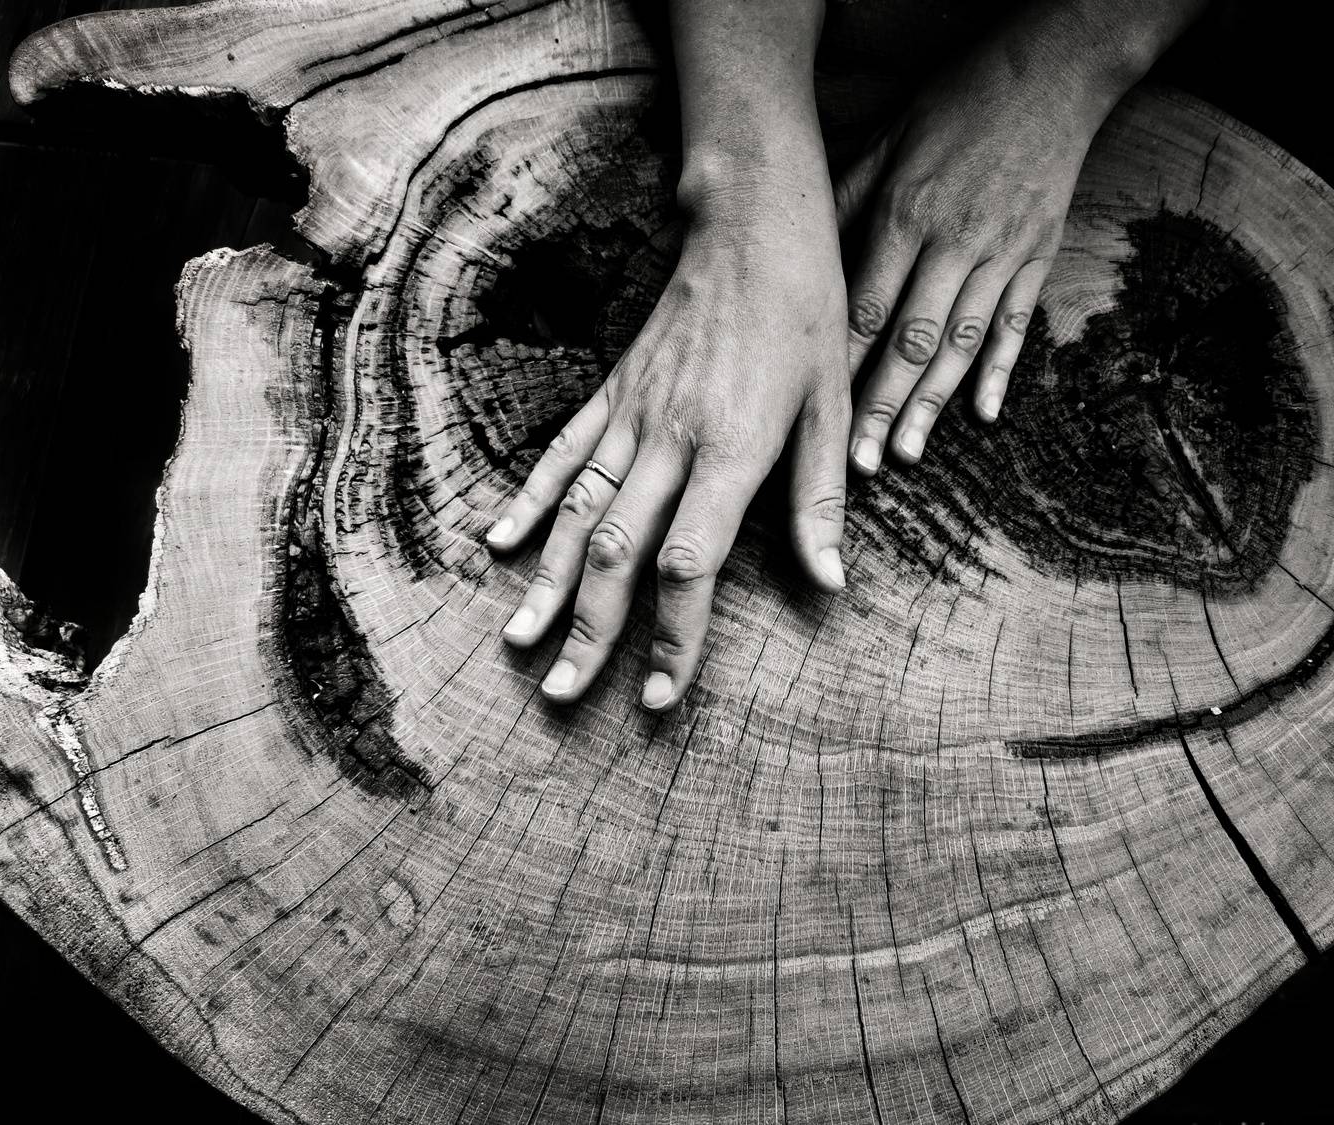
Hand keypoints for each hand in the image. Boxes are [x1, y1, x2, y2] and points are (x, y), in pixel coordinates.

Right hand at [486, 184, 849, 710]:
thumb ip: (820, 500)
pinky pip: (563, 455)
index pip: (691, 563)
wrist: (752, 227)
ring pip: (576, 512)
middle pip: (616, 553)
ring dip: (547, 583)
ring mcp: (631, 414)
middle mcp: (669, 439)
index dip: (674, 636)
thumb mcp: (832, 405)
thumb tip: (830, 582)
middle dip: (591, 632)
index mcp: (731, 449)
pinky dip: (530, 501)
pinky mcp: (612, 393)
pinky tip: (501, 544)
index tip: (661, 694)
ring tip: (521, 643)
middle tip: (566, 694)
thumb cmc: (804, 316)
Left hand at [834, 8, 1141, 472]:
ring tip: (907, 453)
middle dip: (882, 404)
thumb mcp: (889, 136)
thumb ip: (847, 196)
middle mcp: (953, 242)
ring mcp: (1001, 254)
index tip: (818, 410)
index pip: (867, 306)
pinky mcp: (1037, 257)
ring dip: (933, 404)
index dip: (842, 363)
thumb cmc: (958, 101)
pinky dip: (1000, 371)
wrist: (1052, 72)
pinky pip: (1015, 324)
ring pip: (961, 343)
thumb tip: (803, 249)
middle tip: (859, 461)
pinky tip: (983, 415)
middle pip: (911, 340)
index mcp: (907, 213)